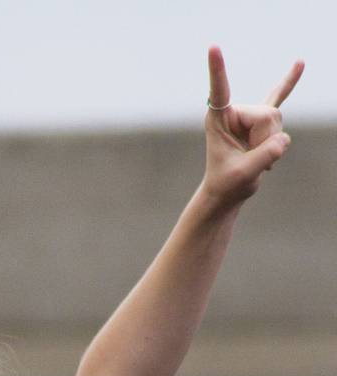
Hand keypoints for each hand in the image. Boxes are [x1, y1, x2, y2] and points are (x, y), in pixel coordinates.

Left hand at [203, 47, 302, 205]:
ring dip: (271, 144)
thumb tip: (284, 139)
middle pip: (266, 116)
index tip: (213, 47)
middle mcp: (234, 111)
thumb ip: (265, 156)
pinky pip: (279, 97)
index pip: (219, 91)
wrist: (227, 191)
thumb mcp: (244, 174)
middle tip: (250, 159)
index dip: (218, 70)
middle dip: (265, 141)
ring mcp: (249, 113)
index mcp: (218, 119)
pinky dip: (289, 82)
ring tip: (254, 156)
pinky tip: (299, 64)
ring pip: (276, 120)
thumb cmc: (227, 183)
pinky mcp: (260, 118)